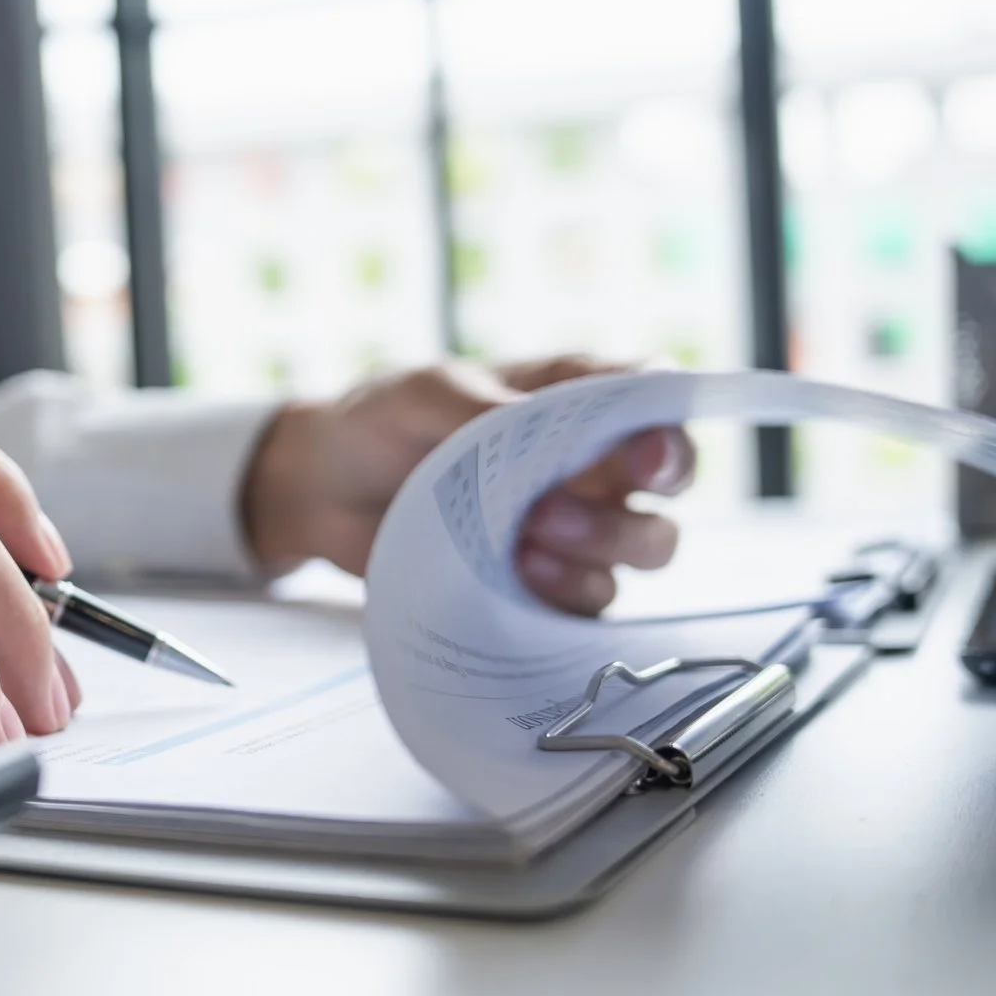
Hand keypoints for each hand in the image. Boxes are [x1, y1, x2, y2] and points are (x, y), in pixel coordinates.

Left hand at [241, 356, 694, 614]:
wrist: (324, 490)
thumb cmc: (381, 419)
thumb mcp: (423, 395)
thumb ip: (484, 409)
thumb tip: (537, 429)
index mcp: (574, 393)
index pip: (657, 399)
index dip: (669, 428)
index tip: (643, 460)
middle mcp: (590, 458)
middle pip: (671, 486)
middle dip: (629, 504)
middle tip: (551, 511)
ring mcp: (575, 524)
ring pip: (645, 547)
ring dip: (599, 551)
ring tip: (525, 548)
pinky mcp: (547, 581)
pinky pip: (594, 602)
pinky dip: (568, 595)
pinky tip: (518, 580)